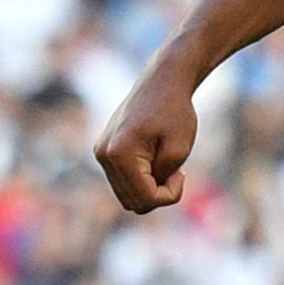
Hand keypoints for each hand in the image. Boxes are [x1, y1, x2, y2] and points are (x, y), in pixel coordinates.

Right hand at [95, 62, 201, 212]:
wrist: (162, 81)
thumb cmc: (175, 112)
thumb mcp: (179, 150)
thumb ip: (163, 179)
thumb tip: (148, 197)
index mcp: (119, 154)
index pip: (145, 199)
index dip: (170, 195)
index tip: (182, 174)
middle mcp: (103, 155)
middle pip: (133, 203)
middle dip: (158, 194)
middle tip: (176, 171)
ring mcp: (101, 153)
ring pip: (127, 196)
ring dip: (150, 188)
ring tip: (167, 166)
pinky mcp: (104, 151)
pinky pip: (123, 182)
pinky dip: (141, 180)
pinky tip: (156, 162)